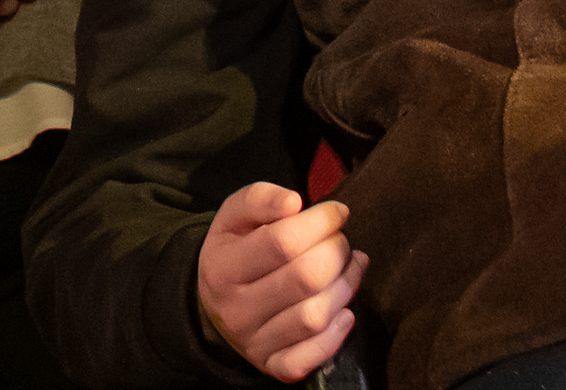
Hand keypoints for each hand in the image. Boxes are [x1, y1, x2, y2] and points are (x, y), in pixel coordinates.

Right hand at [196, 181, 364, 382]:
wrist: (215, 304)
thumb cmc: (234, 250)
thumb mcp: (234, 216)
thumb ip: (260, 199)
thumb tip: (294, 202)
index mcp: (222, 268)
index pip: (282, 241)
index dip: (320, 222)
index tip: (338, 212)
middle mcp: (236, 310)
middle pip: (306, 278)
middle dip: (337, 251)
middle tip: (341, 241)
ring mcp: (254, 343)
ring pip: (315, 316)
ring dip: (346, 286)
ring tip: (350, 267)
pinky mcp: (273, 366)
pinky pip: (312, 357)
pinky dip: (337, 335)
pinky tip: (345, 312)